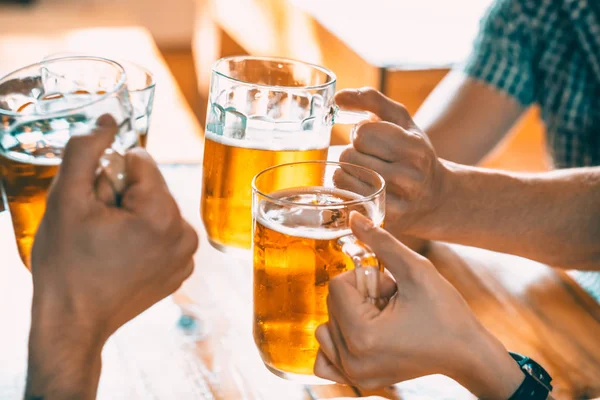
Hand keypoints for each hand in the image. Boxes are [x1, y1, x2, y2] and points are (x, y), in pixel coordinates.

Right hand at [26, 115, 198, 398]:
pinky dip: (143, 237)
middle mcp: (185, 232)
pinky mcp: (182, 268)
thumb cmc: (66, 264)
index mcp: (162, 213)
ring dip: (131, 216)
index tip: (96, 205)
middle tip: (98, 229)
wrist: (73, 323)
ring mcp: (187, 254)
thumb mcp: (66, 199)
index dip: (109, 177)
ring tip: (108, 245)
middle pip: (150, 185)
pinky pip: (163, 232)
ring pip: (156, 208)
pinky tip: (122, 258)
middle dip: (122, 197)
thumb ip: (86, 149)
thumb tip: (108, 119)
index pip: (140, 161)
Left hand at [314, 212, 523, 397]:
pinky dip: (338, 342)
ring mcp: (354, 374)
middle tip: (392, 304)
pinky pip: (325, 360)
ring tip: (382, 320)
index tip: (392, 289)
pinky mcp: (358, 380)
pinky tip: (363, 335)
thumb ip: (380, 241)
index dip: (367, 279)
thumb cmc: (447, 313)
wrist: (467, 353)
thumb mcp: (417, 269)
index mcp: (363, 335)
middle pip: (330, 305)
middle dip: (360, 297)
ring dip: (350, 316)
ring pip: (325, 327)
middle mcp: (352, 360)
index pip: (337, 286)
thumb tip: (352, 217)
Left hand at [335, 88, 448, 238]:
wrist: (435, 198)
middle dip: (353, 152)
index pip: (362, 132)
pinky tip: (362, 188)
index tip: (374, 140)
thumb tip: (338, 97)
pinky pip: (345, 196)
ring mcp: (397, 201)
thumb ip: (371, 100)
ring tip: (365, 172)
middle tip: (371, 158)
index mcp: (415, 147)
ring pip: (342, 175)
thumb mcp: (400, 121)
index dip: (362, 133)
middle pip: (348, 154)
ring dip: (346, 170)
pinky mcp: (383, 219)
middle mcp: (409, 176)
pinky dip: (346, 189)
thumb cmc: (412, 154)